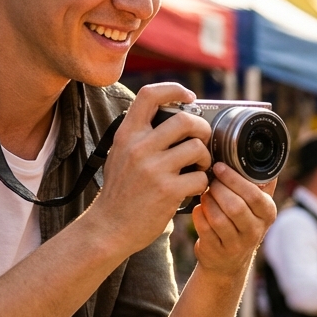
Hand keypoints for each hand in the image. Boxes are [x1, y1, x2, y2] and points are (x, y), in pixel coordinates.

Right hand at [86, 83, 212, 257]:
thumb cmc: (121, 192)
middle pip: (185, 120)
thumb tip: (172, 118)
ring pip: (198, 148)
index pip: (149, 95)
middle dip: (202, 129)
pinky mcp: (168, 190)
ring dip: (206, 158)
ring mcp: (154, 169)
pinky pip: (201, 178)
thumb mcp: (120, 154)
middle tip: (203, 141)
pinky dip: (203, 184)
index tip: (189, 97)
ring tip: (199, 168)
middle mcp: (139, 147)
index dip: (174, 89)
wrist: (109, 227)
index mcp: (127, 134)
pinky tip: (193, 189)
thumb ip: (141, 136)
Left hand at [191, 164, 276, 278]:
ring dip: (207, 202)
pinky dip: (199, 215)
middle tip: (209, 180)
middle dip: (218, 189)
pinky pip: (203, 228)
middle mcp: (256, 231)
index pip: (253, 195)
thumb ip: (259, 183)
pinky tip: (200, 210)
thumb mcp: (256, 205)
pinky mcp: (217, 251)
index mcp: (268, 213)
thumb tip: (260, 152)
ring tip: (205, 194)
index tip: (218, 167)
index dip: (233, 179)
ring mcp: (237, 244)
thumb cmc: (240, 222)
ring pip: (218, 217)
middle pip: (235, 206)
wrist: (228, 260)